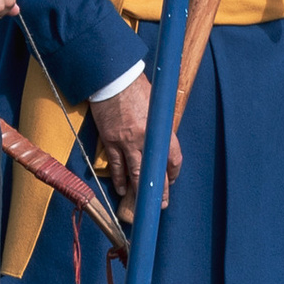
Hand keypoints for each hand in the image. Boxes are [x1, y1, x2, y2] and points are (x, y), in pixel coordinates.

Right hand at [90, 63, 180, 204]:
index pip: (172, 157)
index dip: (173, 171)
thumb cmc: (137, 87)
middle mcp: (145, 139)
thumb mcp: (157, 105)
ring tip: (141, 203)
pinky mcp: (111, 141)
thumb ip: (160, 123)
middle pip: (154, 171)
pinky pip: (116, 165)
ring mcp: (126, 142)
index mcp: (160, 129)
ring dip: (138, 190)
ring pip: (134, 173)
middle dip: (158, 190)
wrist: (113, 80)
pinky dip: (119, 179)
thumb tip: (162, 137)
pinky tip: (122, 189)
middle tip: (161, 203)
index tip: (171, 178)